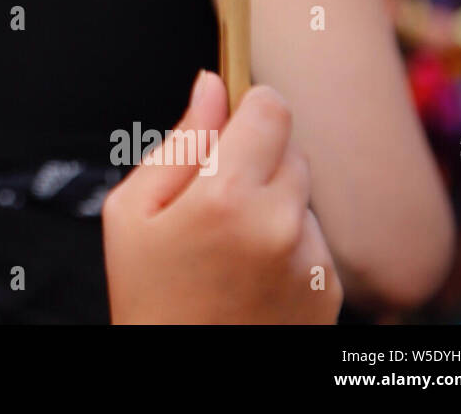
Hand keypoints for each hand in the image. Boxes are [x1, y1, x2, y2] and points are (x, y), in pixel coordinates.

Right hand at [102, 71, 341, 322]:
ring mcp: (311, 259)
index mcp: (226, 197)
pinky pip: (312, 235)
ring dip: (273, 201)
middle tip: (212, 198)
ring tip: (226, 246)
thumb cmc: (146, 294)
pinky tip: (249, 273)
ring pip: (301, 193)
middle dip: (255, 158)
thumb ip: (179, 141)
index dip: (247, 106)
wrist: (187, 378)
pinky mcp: (329, 287)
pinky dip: (287, 241)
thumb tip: (212, 83)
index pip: (270, 108)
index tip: (228, 122)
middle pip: (289, 147)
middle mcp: (281, 224)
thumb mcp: (131, 211)